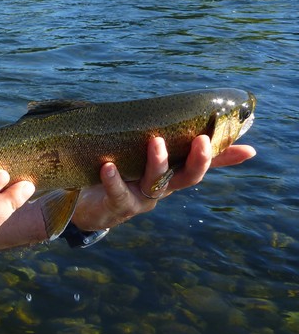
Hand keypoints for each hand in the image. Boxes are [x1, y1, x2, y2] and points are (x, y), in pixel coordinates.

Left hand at [71, 135, 255, 231]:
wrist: (87, 208)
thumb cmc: (119, 177)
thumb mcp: (141, 161)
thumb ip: (163, 147)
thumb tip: (181, 125)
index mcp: (168, 175)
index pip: (200, 164)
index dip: (223, 158)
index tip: (247, 148)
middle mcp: (159, 188)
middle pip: (187, 177)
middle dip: (198, 160)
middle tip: (201, 141)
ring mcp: (139, 199)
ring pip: (155, 183)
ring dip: (157, 162)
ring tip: (155, 141)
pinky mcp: (115, 205)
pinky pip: (118, 193)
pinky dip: (114, 180)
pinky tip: (108, 166)